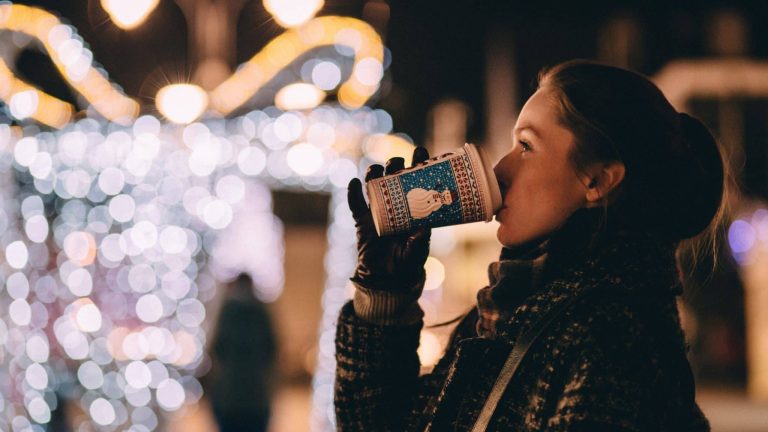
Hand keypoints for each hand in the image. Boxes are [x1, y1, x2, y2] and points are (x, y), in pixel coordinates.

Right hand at [347, 147, 430, 289]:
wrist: (387, 279)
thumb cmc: (407, 263)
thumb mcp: (417, 252)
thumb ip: (419, 241)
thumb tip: (423, 227)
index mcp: (413, 209)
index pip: (416, 182)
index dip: (418, 165)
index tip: (420, 151)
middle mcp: (395, 206)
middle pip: (393, 178)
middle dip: (395, 166)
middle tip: (397, 163)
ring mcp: (377, 212)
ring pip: (374, 186)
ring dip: (374, 174)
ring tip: (376, 170)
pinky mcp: (362, 222)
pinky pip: (355, 205)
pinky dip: (353, 193)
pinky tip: (354, 183)